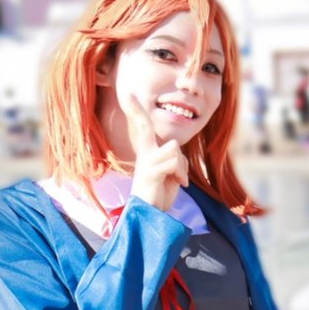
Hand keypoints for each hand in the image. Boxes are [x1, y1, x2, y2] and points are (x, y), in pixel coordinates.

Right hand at [126, 94, 188, 210]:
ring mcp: (146, 164)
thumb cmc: (161, 193)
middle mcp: (144, 155)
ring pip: (173, 148)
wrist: (152, 215)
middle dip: (135, 111)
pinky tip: (180, 183)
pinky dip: (182, 174)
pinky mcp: (150, 174)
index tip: (127, 94)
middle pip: (144, 127)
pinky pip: (173, 162)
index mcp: (148, 152)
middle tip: (126, 94)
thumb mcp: (170, 171)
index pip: (143, 127)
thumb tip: (172, 146)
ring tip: (178, 178)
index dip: (136, 111)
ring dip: (182, 164)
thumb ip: (172, 156)